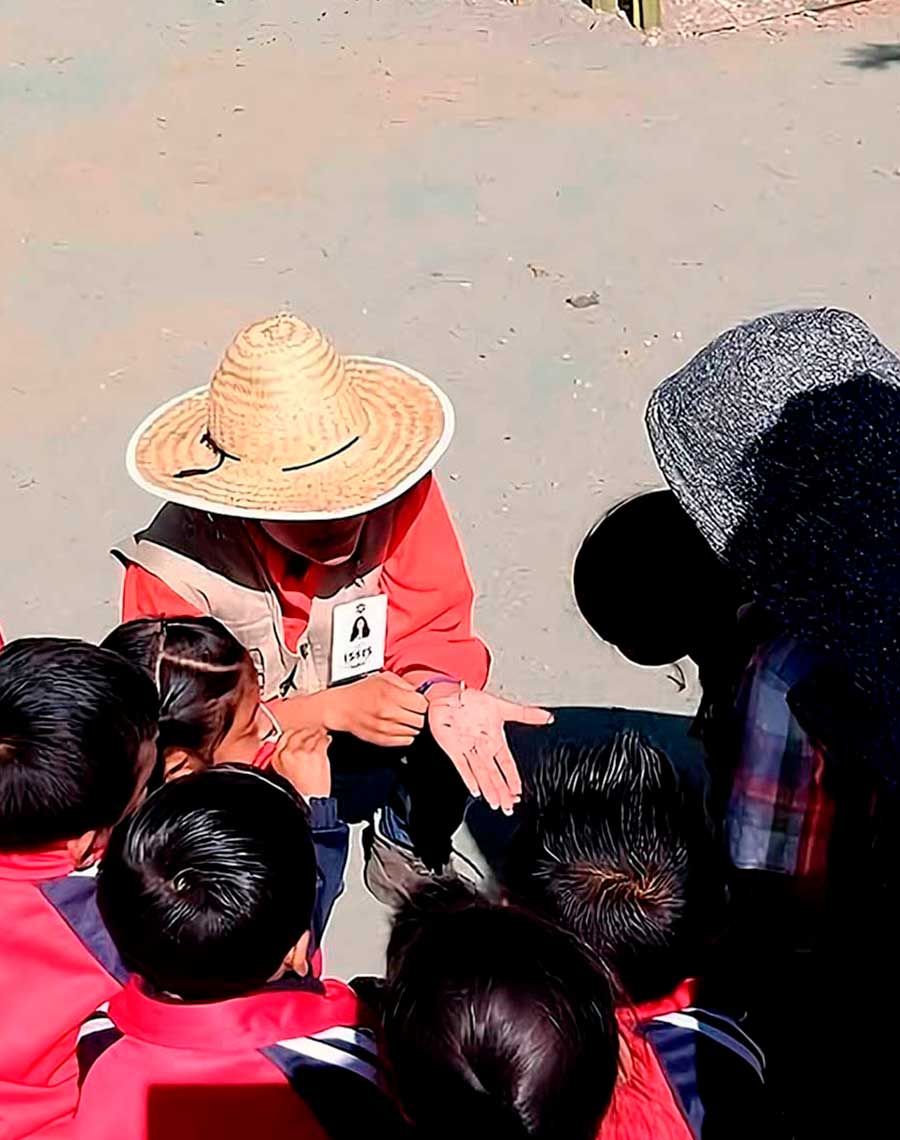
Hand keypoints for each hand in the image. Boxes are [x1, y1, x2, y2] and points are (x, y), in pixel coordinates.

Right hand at [272, 727, 331, 799]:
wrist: (310, 804)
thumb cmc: (300, 793)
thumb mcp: (285, 775)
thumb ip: (286, 758)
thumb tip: (295, 746)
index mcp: (277, 759)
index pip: (285, 736)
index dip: (295, 733)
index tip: (300, 733)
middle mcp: (288, 753)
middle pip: (298, 733)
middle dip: (307, 732)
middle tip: (313, 732)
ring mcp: (302, 752)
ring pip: (311, 734)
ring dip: (318, 734)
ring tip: (321, 736)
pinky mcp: (316, 754)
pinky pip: (322, 740)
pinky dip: (326, 740)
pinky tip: (327, 741)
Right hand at [321, 672, 427, 747]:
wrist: (340, 708)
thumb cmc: (360, 691)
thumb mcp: (383, 677)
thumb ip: (404, 684)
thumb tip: (420, 692)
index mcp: (390, 694)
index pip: (422, 705)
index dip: (422, 702)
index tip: (419, 702)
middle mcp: (388, 712)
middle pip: (421, 720)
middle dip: (419, 714)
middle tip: (412, 710)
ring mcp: (385, 728)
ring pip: (415, 731)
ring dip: (412, 725)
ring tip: (403, 717)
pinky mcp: (382, 740)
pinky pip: (406, 741)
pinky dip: (405, 735)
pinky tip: (398, 726)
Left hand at [428, 688, 551, 813]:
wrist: (449, 695)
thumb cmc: (472, 701)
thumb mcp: (503, 707)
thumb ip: (526, 714)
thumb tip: (548, 717)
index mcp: (495, 740)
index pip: (507, 764)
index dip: (513, 779)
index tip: (518, 793)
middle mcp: (483, 748)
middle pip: (494, 774)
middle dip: (502, 792)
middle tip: (508, 808)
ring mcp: (468, 749)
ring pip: (481, 774)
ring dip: (489, 789)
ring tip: (496, 804)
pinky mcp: (453, 748)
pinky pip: (462, 766)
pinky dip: (469, 778)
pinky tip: (475, 790)